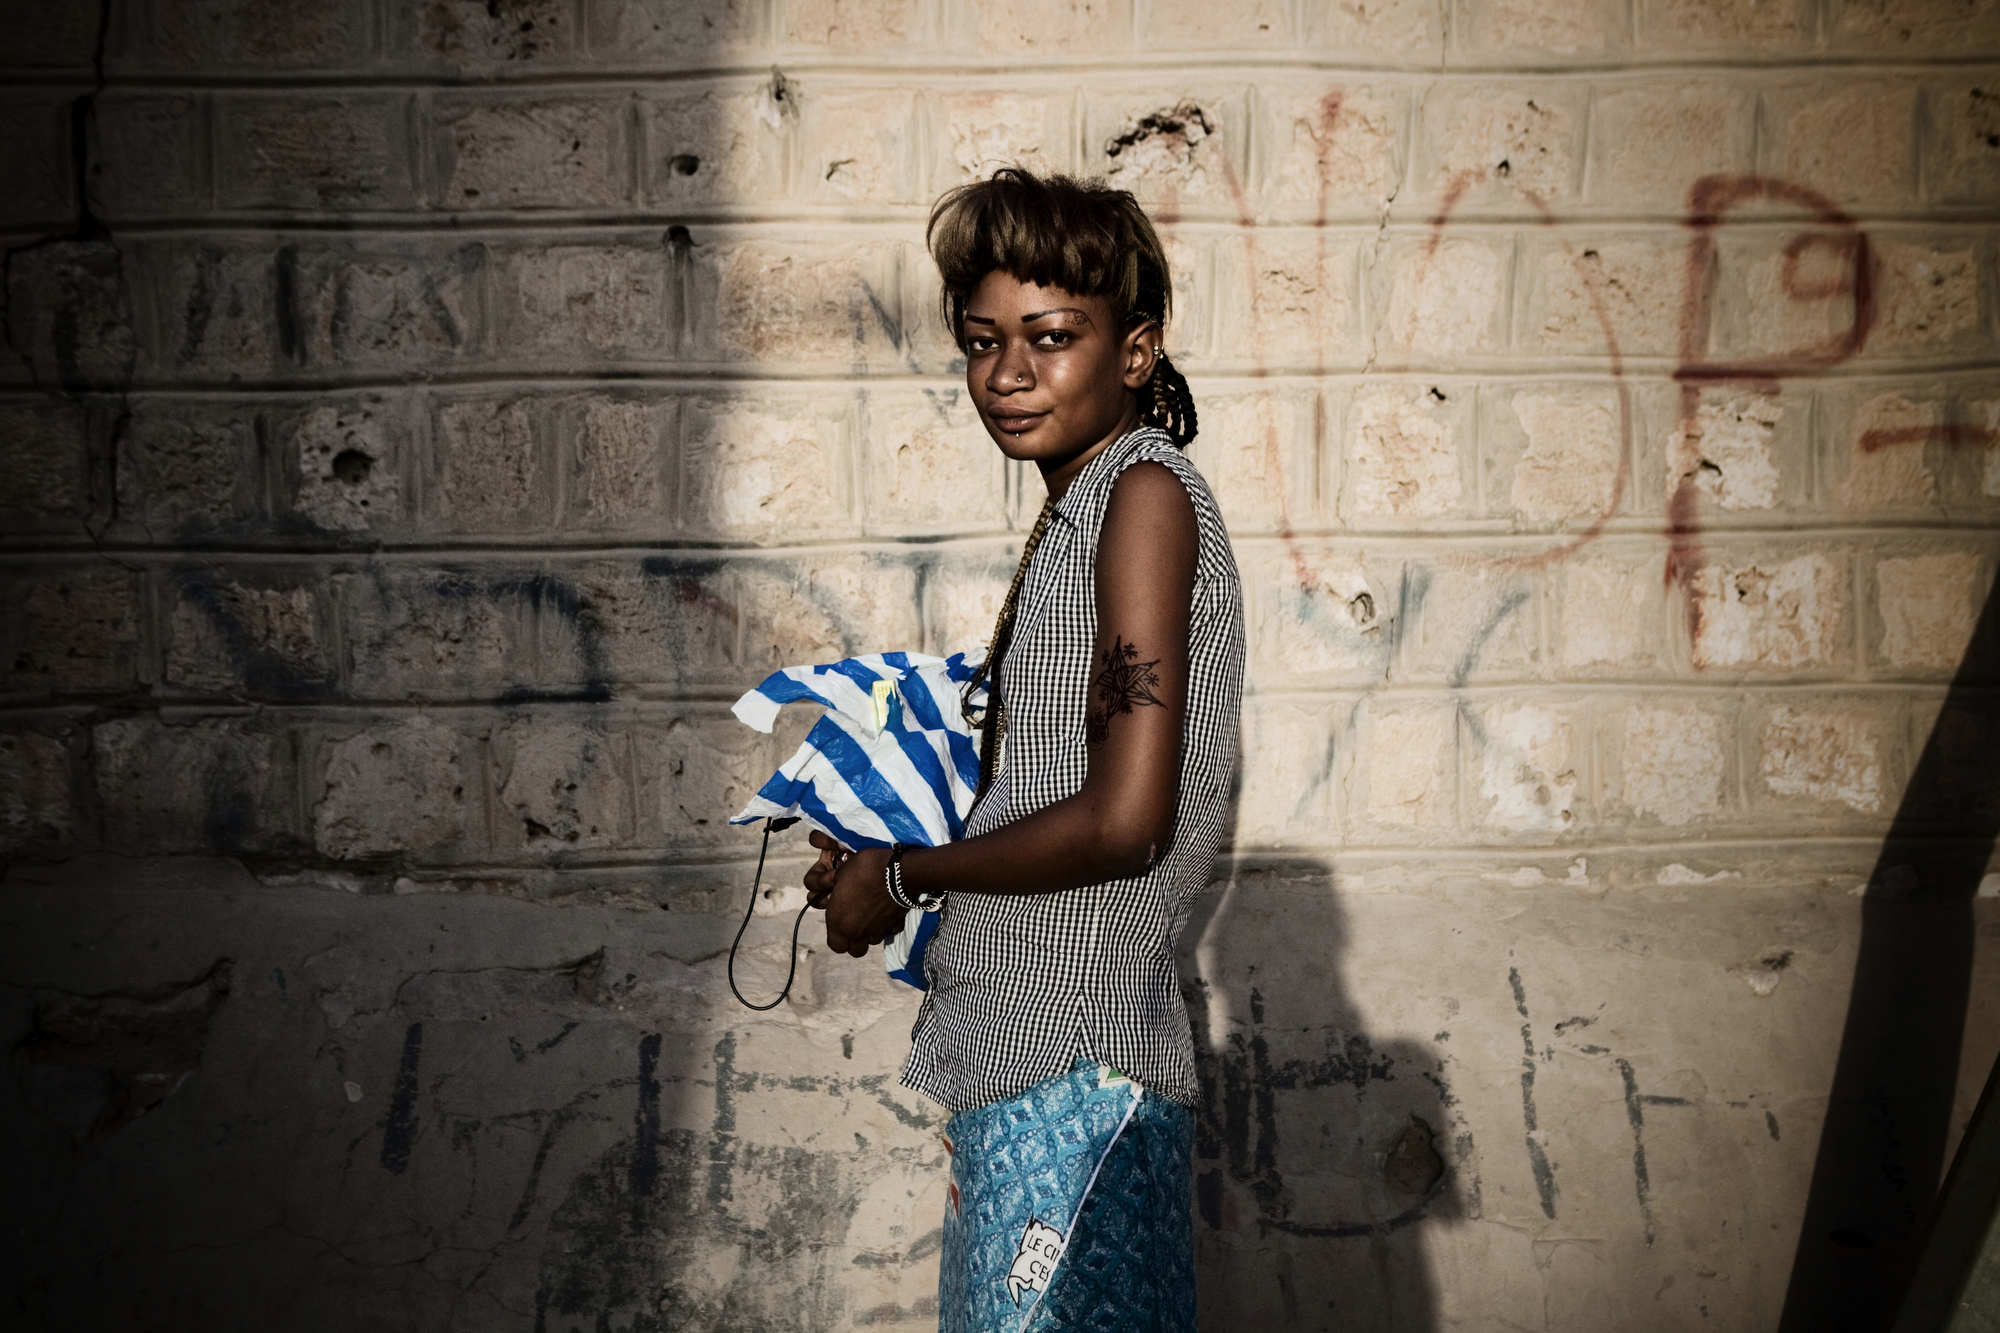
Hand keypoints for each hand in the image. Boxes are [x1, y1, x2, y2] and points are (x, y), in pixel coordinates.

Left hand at [802, 830, 906, 957]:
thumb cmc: (862, 871)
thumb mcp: (838, 873)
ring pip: (873, 941)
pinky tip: (887, 911)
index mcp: (840, 923)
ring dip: (871, 932)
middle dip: (855, 941)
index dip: (836, 937)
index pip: (835, 946)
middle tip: (855, 923)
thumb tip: (819, 885)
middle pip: (856, 951)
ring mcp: (879, 931)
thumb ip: (826, 884)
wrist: (896, 872)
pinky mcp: (896, 924)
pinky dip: (889, 924)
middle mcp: (858, 932)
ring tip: (872, 915)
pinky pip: (891, 930)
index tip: (839, 923)